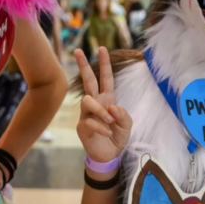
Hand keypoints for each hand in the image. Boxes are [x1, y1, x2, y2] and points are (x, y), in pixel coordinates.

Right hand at [75, 47, 132, 165]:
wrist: (109, 155)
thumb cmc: (117, 136)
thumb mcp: (127, 125)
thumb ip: (123, 115)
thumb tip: (112, 107)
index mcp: (107, 99)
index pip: (105, 78)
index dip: (105, 64)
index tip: (103, 48)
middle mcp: (96, 103)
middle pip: (87, 80)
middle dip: (83, 65)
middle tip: (77, 50)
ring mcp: (86, 114)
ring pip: (87, 100)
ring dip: (100, 110)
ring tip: (109, 120)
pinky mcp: (82, 126)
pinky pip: (89, 121)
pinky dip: (101, 127)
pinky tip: (108, 134)